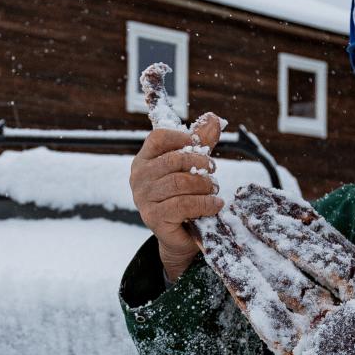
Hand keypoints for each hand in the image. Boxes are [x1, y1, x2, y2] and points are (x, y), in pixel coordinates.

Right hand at [128, 113, 223, 281]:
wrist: (180, 236)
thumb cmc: (185, 196)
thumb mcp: (193, 167)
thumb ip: (201, 143)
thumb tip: (214, 118)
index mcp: (144, 159)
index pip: (159, 137)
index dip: (184, 139)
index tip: (201, 148)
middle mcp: (138, 177)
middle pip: (175, 160)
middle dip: (202, 164)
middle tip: (213, 173)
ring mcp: (143, 198)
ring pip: (181, 182)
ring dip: (205, 186)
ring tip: (214, 190)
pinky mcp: (153, 217)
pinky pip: (184, 204)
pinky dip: (205, 203)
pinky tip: (215, 204)